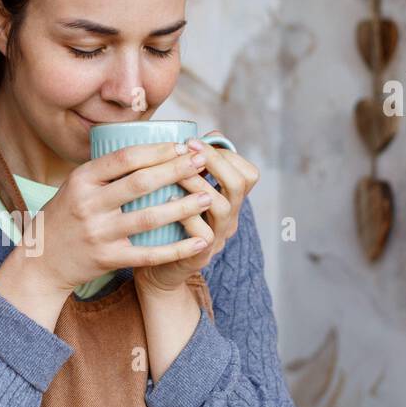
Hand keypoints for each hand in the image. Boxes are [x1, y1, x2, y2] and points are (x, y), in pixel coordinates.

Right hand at [17, 139, 223, 295]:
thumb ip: (107, 170)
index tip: (183, 145)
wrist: (41, 262)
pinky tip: (199, 241)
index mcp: (81, 180)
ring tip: (206, 196)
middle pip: (140, 183)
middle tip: (202, 161)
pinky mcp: (107, 259)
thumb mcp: (76, 186)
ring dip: (182, 206)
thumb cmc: (66, 216)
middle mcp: (88, 204)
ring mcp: (98, 233)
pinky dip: (176, 248)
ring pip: (148, 217)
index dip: (157, 150)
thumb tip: (154, 147)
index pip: (124, 158)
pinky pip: (148, 254)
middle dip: (176, 170)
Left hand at [134, 135, 259, 295]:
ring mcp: (217, 238)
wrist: (157, 271)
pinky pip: (203, 234)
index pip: (247, 172)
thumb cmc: (165, 224)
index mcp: (228, 201)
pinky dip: (186, 215)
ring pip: (222, 206)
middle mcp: (228, 218)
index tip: (197, 141)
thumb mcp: (180, 193)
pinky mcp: (199, 255)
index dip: (227, 153)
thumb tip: (199, 135)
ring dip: (197, 183)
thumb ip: (190, 169)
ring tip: (173, 172)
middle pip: (240, 184)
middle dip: (214, 161)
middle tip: (188, 148)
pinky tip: (167, 200)